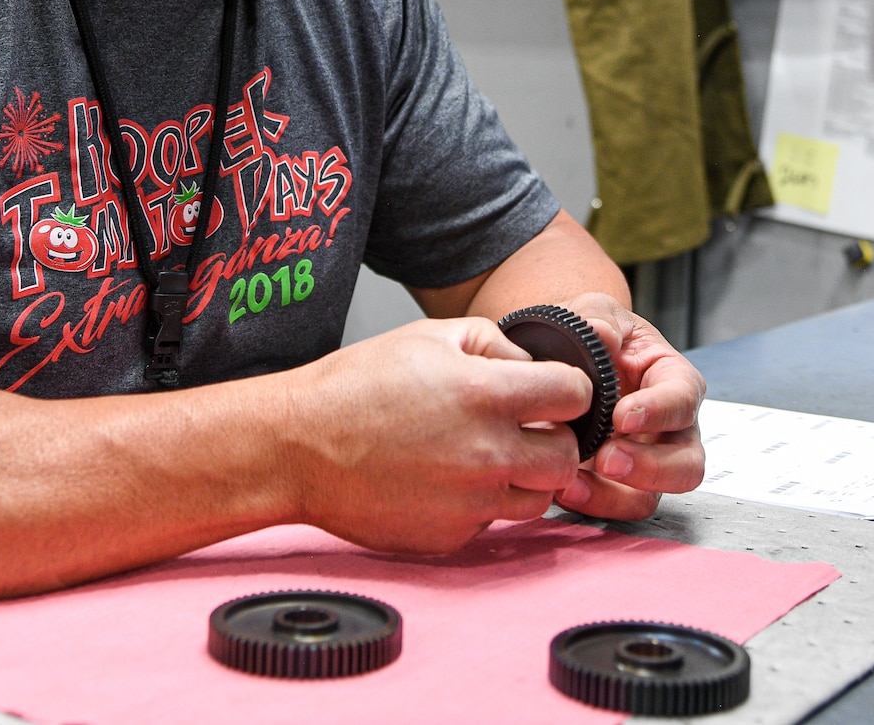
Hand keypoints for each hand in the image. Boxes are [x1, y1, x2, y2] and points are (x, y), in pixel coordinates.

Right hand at [284, 317, 593, 553]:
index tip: (551, 391)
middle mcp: (488, 455)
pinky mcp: (450, 537)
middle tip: (524, 427)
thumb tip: (531, 364)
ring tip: (485, 455)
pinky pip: (491, 522)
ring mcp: (470, 503)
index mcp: (487, 396)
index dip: (568, 389)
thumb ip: (494, 343)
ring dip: (525, 476)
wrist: (298, 449)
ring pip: (538, 498)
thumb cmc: (355, 387)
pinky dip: (482, 504)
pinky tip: (448, 480)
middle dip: (554, 438)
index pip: (575, 395)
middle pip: (567, 457)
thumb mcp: (428, 336)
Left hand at [549, 292, 706, 520]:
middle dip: (651, 469)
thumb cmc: (589, 333)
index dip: (659, 411)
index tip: (623, 416)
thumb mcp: (593, 311)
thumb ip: (598, 316)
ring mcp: (645, 461)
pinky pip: (616, 506)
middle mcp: (669, 427)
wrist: (559, 356)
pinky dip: (592, 504)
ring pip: (653, 496)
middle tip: (609, 460)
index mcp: (672, 379)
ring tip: (575, 483)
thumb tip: (600, 333)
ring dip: (616, 496)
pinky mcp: (616, 484)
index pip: (683, 399)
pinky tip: (563, 490)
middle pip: (686, 463)